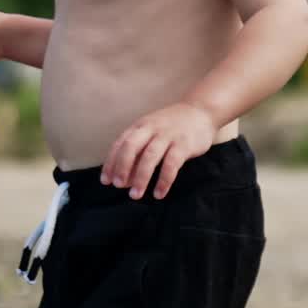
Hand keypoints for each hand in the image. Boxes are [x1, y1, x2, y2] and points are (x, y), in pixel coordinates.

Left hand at [101, 103, 217, 200]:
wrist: (201, 111)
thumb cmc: (171, 127)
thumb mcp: (151, 133)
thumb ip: (138, 154)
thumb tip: (125, 180)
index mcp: (139, 126)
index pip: (120, 144)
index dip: (111, 163)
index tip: (105, 181)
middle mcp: (151, 129)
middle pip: (131, 147)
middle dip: (122, 167)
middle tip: (118, 186)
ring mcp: (168, 136)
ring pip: (150, 157)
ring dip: (141, 177)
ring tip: (135, 195)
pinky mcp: (184, 144)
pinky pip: (172, 164)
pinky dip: (164, 180)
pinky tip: (159, 193)